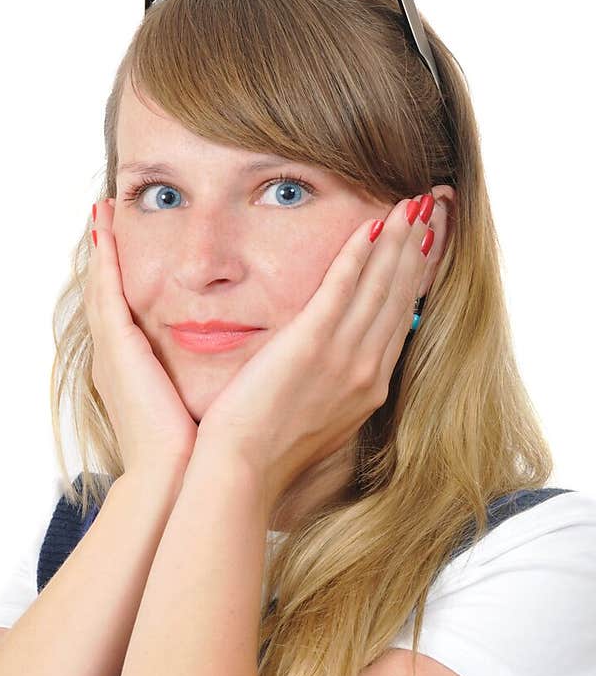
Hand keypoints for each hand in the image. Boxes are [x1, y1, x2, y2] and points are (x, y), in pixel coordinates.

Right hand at [83, 199, 198, 478]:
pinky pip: (106, 290)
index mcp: (135, 373)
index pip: (129, 313)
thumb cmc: (195, 454)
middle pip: (107, 292)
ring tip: (106, 205)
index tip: (135, 246)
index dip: (128, 278)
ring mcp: (112, 351)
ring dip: (101, 244)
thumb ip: (210, 383)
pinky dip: (104, 256)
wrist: (175, 478)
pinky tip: (107, 224)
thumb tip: (240, 375)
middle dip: (108, 253)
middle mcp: (116, 358)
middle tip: (109, 210)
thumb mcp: (202, 407)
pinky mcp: (118, 348)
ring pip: (101, 284)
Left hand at [194, 195, 438, 509]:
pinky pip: (341, 288)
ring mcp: (343, 358)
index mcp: (369, 388)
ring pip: (379, 286)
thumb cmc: (267, 451)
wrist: (245, 470)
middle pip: (399, 296)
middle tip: (431, 209)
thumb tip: (337, 370)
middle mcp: (367, 371)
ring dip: (396, 240)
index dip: (414, 279)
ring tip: (410, 205)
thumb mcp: (317, 419)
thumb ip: (333, 388)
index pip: (399, 321)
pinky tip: (369, 225)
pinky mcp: (311, 345)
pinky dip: (358, 254)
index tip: (425, 246)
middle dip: (416, 248)